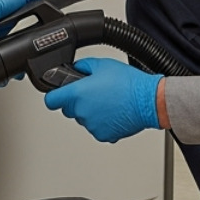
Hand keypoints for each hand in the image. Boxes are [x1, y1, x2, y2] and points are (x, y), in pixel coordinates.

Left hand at [43, 58, 163, 142]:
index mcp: (77, 94)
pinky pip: (96, 128)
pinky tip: (113, 112)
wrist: (149, 101)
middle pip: (68, 109)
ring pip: (83, 119)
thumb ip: (82, 67)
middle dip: (76, 101)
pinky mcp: (103, 135)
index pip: (51, 100)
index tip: (56, 96)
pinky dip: (102, 122)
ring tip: (108, 102)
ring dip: (90, 112)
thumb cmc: (129, 83)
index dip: (54, 96)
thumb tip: (75, 69)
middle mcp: (81, 111)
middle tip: (93, 93)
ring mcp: (92, 125)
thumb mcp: (102, 64)